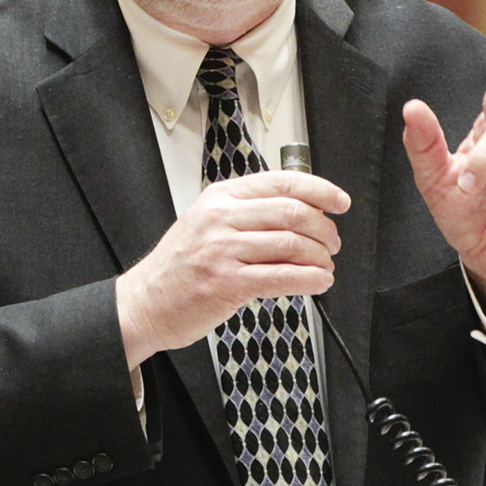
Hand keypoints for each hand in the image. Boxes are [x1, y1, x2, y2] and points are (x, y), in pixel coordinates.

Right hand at [117, 171, 350, 366]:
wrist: (145, 303)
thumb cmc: (178, 268)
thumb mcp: (207, 223)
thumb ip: (248, 214)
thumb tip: (302, 213)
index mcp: (219, 197)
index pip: (281, 182)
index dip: (320, 190)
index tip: (340, 201)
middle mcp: (221, 219)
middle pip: (293, 212)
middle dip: (324, 229)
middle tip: (333, 243)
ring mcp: (223, 251)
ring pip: (292, 244)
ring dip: (320, 257)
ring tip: (325, 266)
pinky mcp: (227, 284)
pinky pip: (283, 277)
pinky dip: (310, 280)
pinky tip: (318, 282)